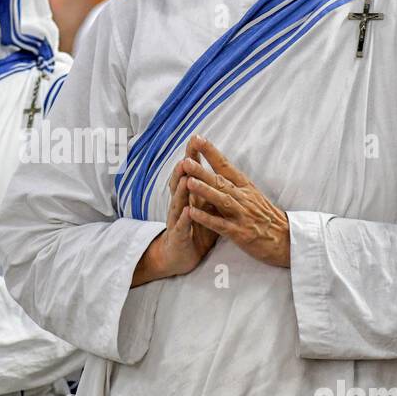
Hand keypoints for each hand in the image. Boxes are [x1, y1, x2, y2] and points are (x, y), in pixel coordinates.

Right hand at [130, 143, 218, 286]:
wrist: (178, 256)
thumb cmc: (194, 230)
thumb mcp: (203, 207)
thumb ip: (208, 189)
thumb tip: (219, 169)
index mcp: (188, 196)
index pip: (190, 172)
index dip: (193, 157)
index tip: (197, 139)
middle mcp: (180, 205)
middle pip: (180, 183)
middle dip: (183, 168)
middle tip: (188, 154)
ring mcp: (177, 220)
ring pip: (179, 202)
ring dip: (182, 190)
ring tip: (186, 177)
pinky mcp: (178, 236)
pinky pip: (181, 226)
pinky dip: (185, 219)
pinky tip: (188, 211)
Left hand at [179, 136, 290, 267]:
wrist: (287, 239)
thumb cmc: (267, 217)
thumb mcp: (253, 195)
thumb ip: (234, 184)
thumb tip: (215, 169)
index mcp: (245, 186)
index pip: (226, 165)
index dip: (211, 152)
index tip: (197, 139)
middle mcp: (243, 197)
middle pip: (220, 181)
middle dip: (202, 171)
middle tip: (186, 160)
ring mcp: (242, 215)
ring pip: (221, 200)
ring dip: (204, 191)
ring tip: (188, 181)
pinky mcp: (240, 233)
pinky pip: (221, 224)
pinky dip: (207, 218)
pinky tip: (193, 213)